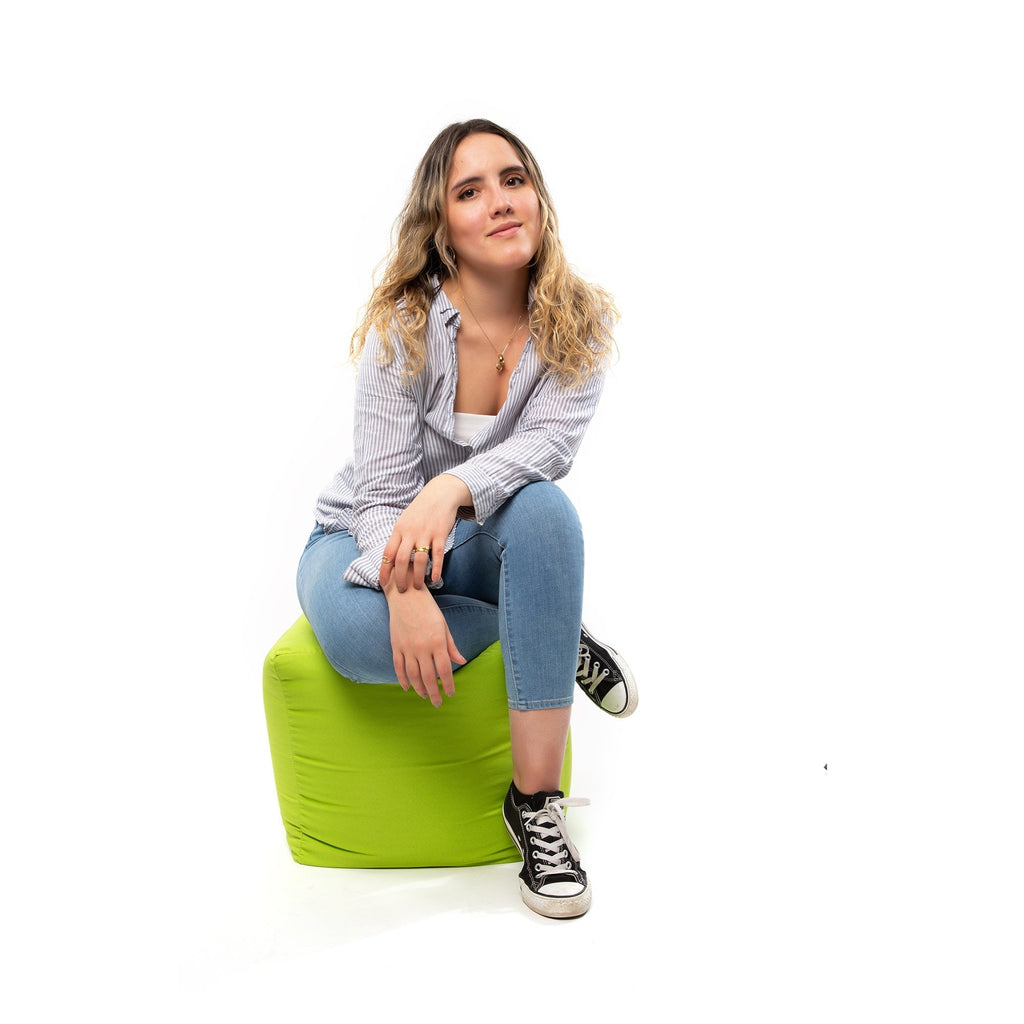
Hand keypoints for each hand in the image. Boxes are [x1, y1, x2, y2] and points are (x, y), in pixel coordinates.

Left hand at [379, 474, 472, 591]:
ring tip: (417, 587)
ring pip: (419, 560)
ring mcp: (425, 534)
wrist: (440, 495)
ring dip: (417, 577)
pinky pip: (437, 555)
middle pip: (401, 560)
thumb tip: (391, 556)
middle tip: (401, 590)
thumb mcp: (404, 520)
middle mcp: (410, 532)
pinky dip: (436, 569)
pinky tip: (435, 579)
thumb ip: (399, 537)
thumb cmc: (421, 510)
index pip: (388, 553)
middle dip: (399, 578)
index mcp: (399, 529)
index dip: (384, 570)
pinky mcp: (440, 534)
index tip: (383, 583)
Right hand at [385, 581, 465, 705]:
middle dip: (434, 693)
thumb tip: (461, 661)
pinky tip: (408, 688)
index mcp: (437, 642)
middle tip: (438, 703)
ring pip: (413, 675)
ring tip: (425, 696)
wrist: (406, 595)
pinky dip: (403, 680)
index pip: (444, 670)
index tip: (451, 693)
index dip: (448, 685)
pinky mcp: (396, 646)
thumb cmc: (428, 609)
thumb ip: (451, 646)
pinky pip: (399, 668)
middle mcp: (422, 647)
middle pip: (428, 677)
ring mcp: (407, 648)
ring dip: (419, 689)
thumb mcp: (443, 626)